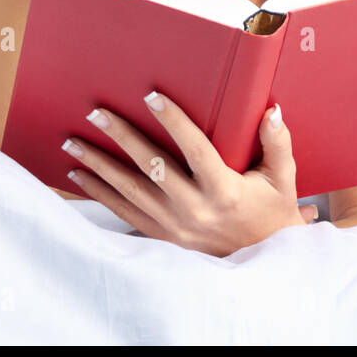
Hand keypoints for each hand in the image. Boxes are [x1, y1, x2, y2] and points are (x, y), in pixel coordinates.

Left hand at [61, 92, 316, 255]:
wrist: (262, 259)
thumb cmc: (272, 213)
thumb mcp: (283, 179)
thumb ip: (277, 143)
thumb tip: (271, 110)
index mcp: (225, 191)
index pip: (196, 150)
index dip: (174, 122)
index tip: (153, 96)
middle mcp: (195, 209)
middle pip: (152, 168)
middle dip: (122, 138)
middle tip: (97, 113)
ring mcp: (174, 225)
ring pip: (130, 190)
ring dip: (99, 165)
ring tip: (73, 142)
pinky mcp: (161, 236)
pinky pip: (123, 212)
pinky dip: (99, 192)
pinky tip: (78, 174)